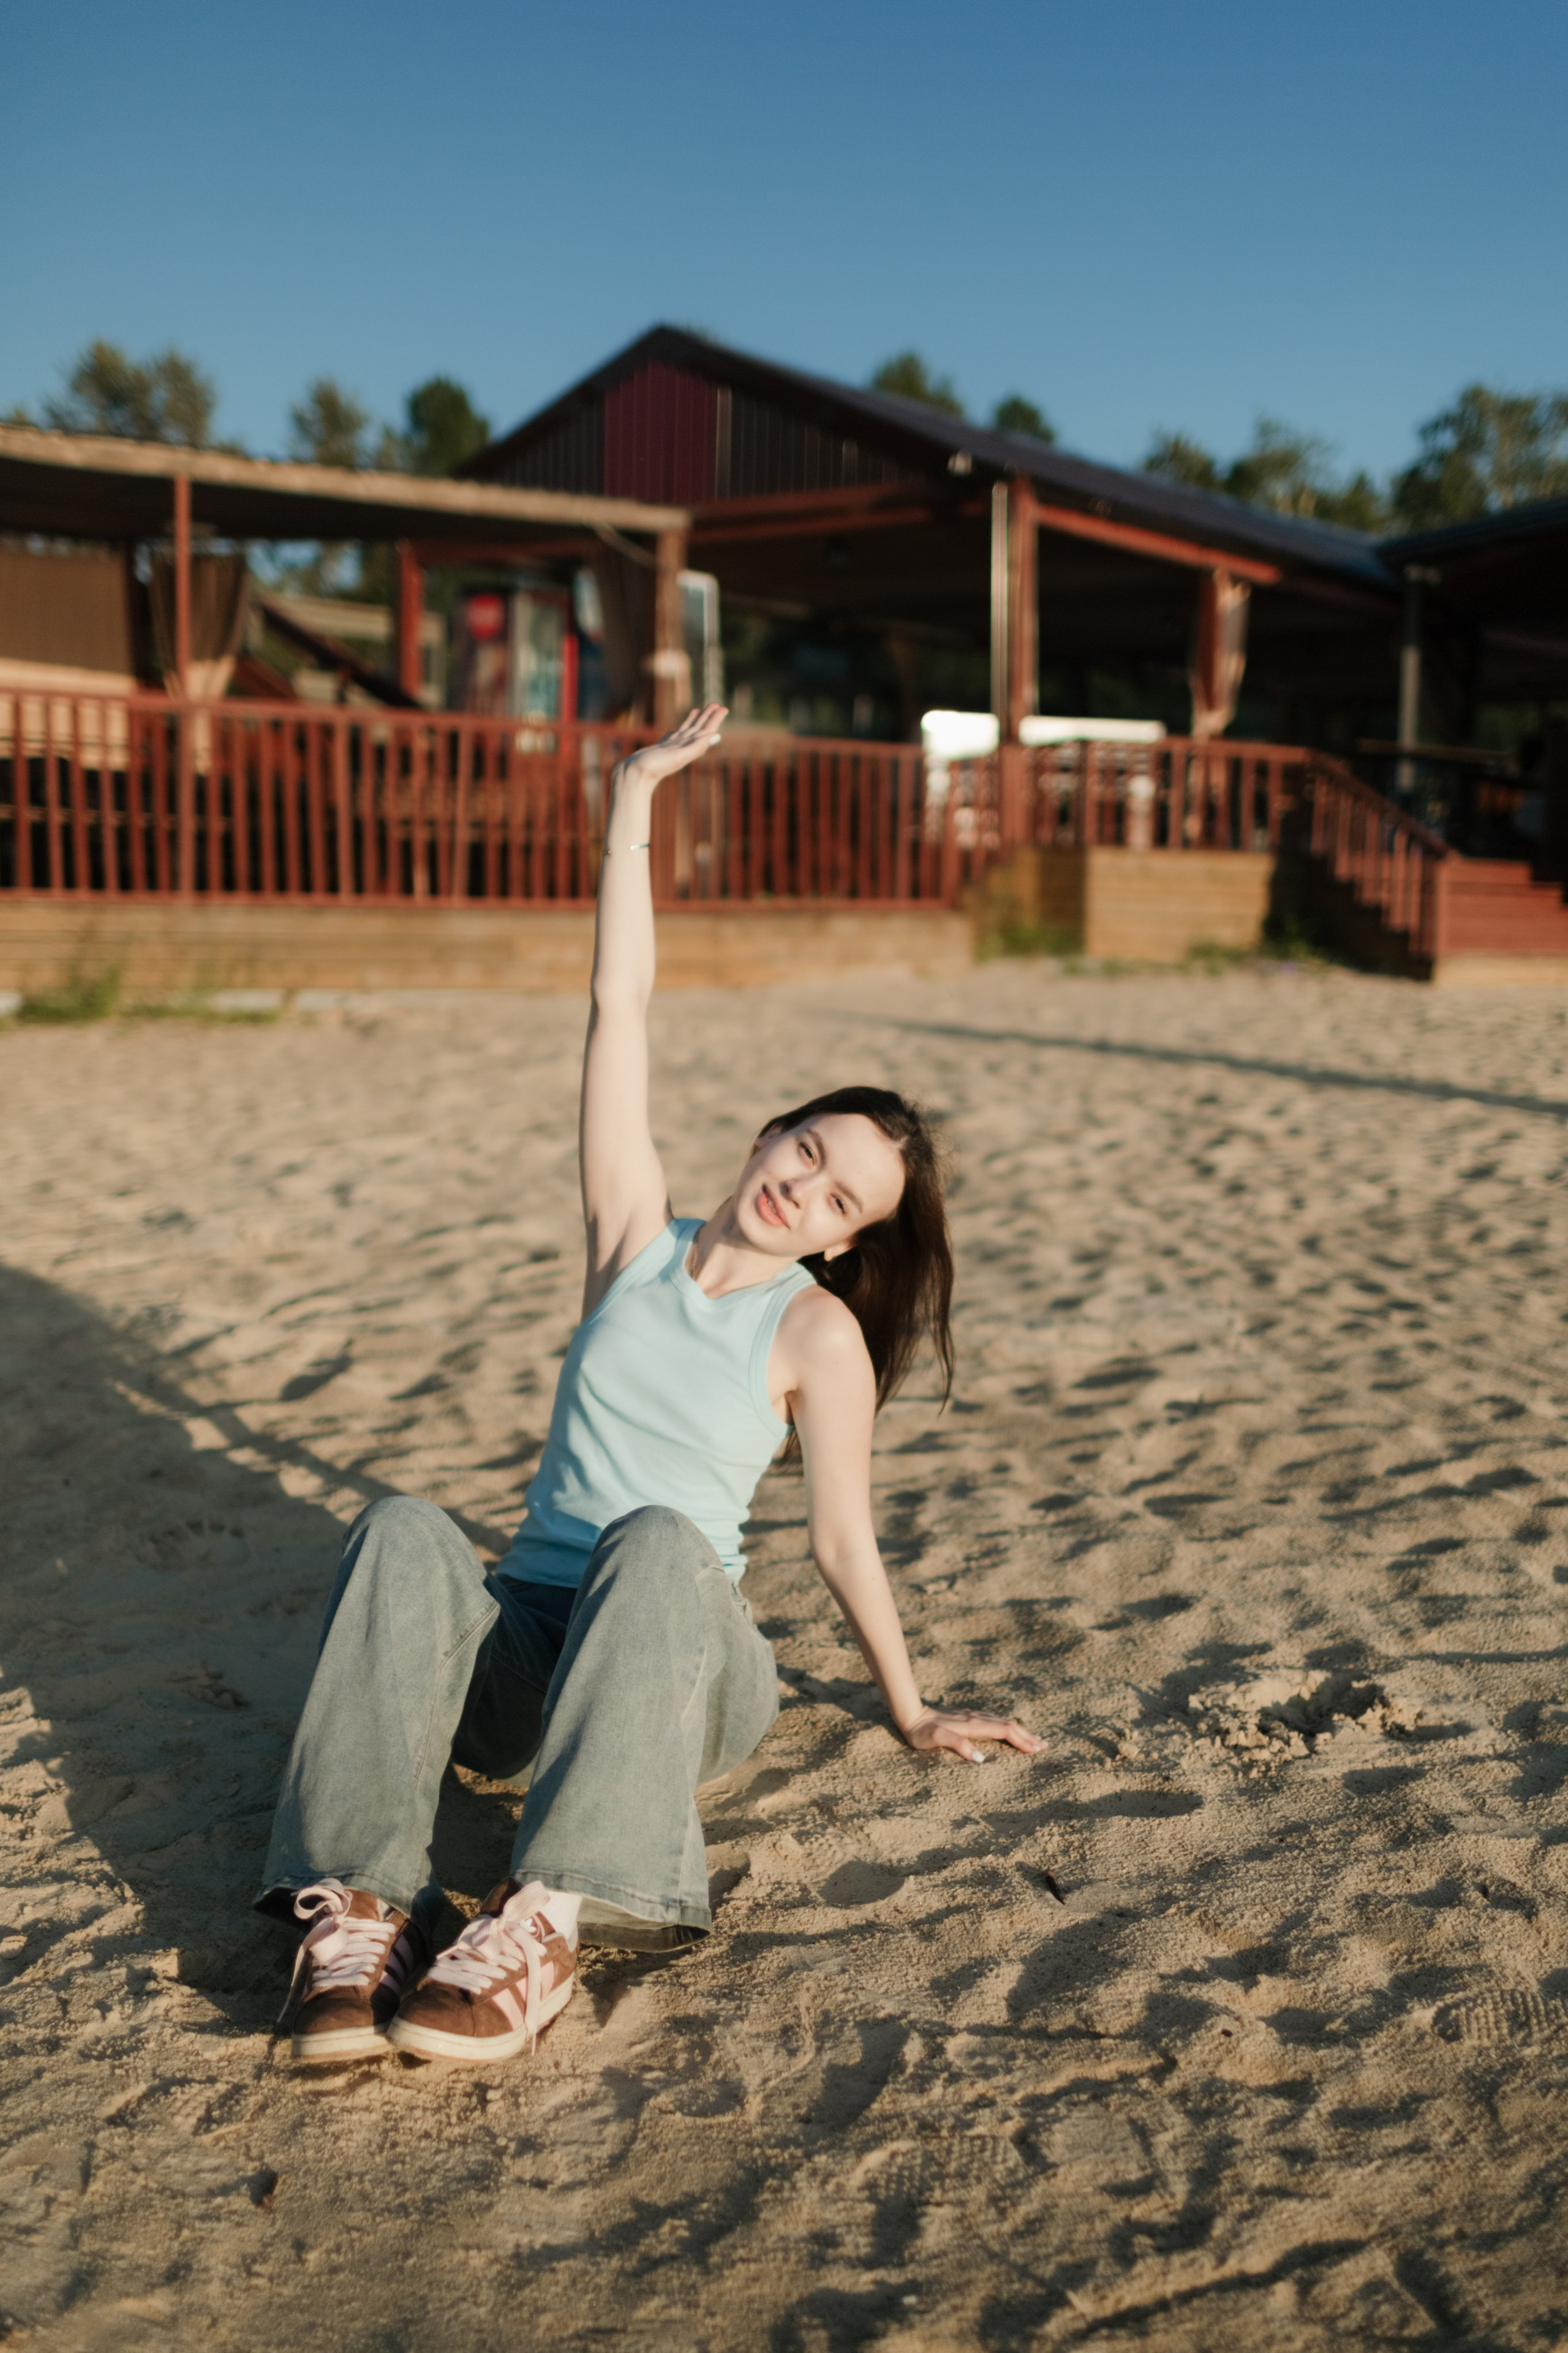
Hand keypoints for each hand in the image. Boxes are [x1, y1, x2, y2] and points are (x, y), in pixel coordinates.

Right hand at [618, 705, 726, 791]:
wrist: (635, 775)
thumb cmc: (656, 767)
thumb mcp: (679, 756)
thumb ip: (697, 747)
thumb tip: (715, 736)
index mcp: (688, 748)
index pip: (705, 731)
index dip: (714, 719)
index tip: (723, 708)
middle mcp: (682, 747)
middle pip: (698, 728)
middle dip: (707, 717)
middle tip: (716, 704)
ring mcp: (671, 747)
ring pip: (686, 730)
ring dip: (694, 721)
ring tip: (699, 710)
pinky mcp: (660, 748)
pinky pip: (672, 736)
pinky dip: (677, 731)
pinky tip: (677, 730)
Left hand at [900, 1706, 1047, 1764]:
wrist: (910, 1713)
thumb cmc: (921, 1731)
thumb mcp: (935, 1739)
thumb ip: (957, 1745)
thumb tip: (980, 1758)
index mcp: (973, 1725)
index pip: (1005, 1731)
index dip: (1022, 1740)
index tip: (1037, 1750)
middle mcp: (977, 1718)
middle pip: (1009, 1725)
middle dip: (1027, 1736)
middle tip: (1045, 1747)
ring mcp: (973, 1716)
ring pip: (1003, 1722)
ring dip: (1021, 1731)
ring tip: (1034, 1740)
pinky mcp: (969, 1717)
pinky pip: (995, 1721)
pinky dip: (1009, 1727)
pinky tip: (1010, 1730)